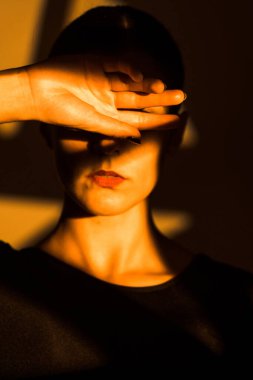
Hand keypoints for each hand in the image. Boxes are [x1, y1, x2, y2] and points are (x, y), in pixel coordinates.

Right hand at [25, 54, 185, 137]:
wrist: (37, 92)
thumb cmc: (61, 113)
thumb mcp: (90, 122)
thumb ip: (114, 128)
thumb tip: (139, 136)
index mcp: (108, 117)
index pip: (138, 120)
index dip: (157, 121)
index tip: (177, 122)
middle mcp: (109, 100)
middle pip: (140, 99)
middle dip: (160, 98)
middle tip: (182, 96)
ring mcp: (103, 82)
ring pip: (132, 82)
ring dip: (148, 83)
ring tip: (163, 86)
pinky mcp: (96, 64)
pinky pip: (118, 65)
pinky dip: (130, 69)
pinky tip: (140, 75)